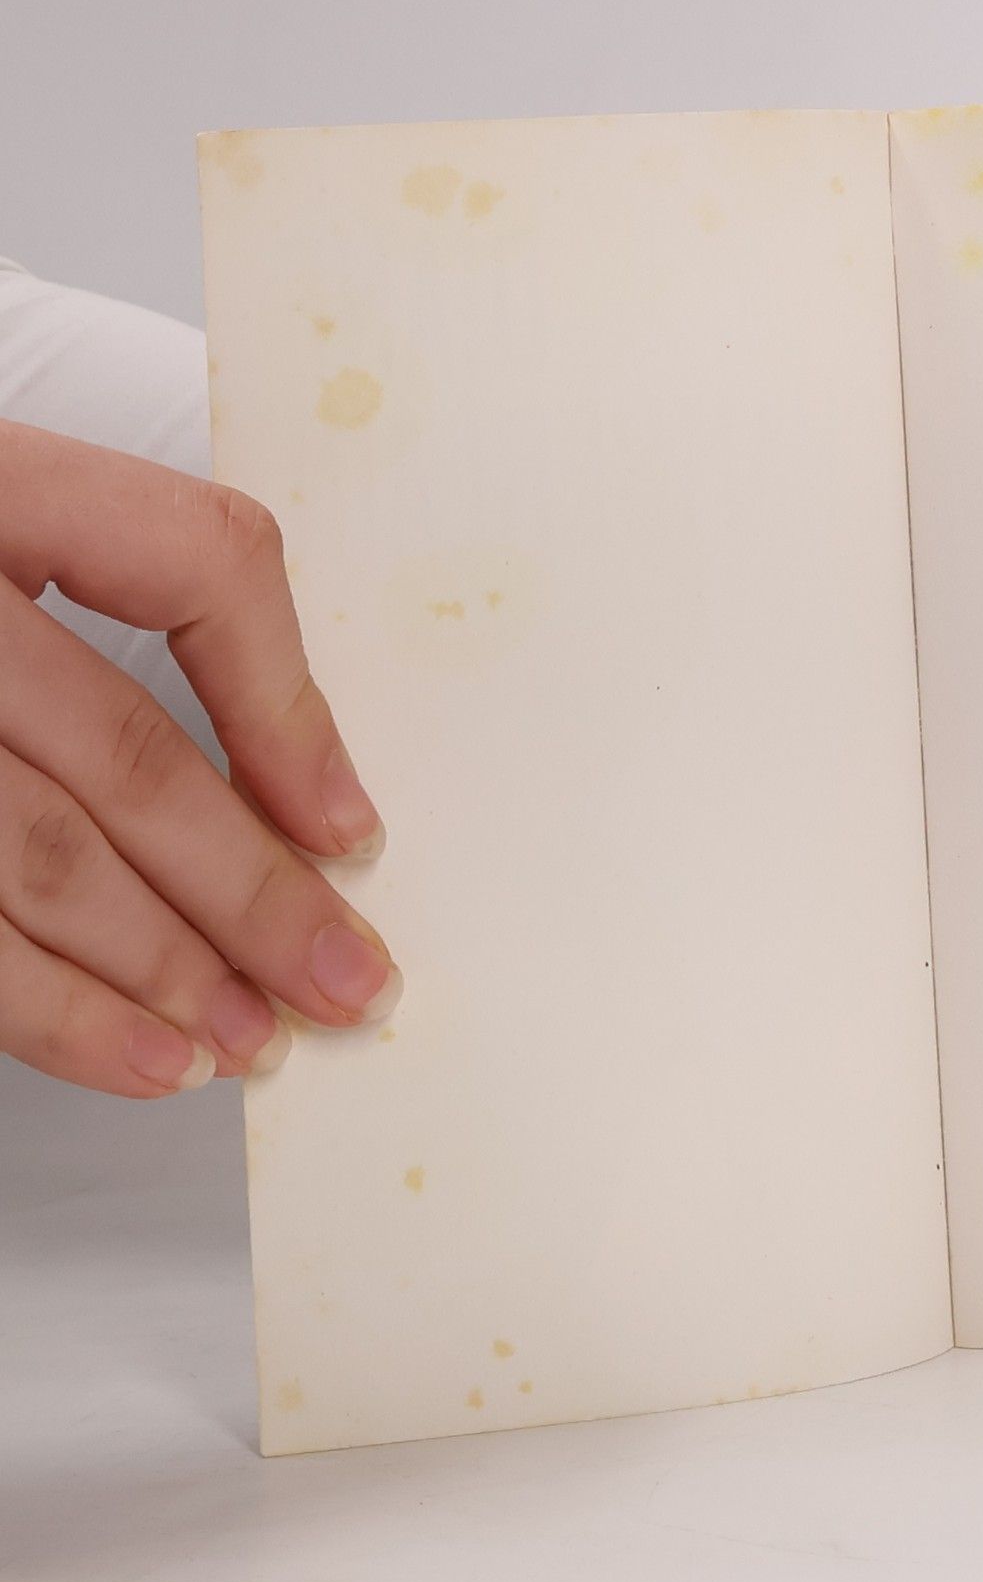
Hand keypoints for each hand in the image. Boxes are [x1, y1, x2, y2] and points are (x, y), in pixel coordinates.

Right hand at [0, 418, 397, 1098]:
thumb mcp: (14, 526)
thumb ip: (135, 610)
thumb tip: (304, 799)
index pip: (196, 560)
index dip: (287, 704)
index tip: (349, 829)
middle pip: (123, 754)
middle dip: (251, 893)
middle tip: (341, 985)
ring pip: (31, 858)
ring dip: (158, 971)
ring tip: (244, 1041)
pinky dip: (46, 1011)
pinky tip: (133, 1055)